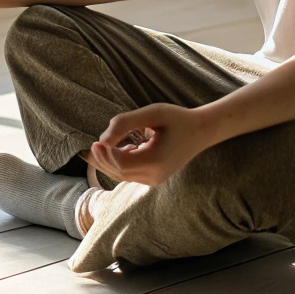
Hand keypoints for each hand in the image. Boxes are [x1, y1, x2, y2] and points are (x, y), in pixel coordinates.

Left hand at [86, 104, 208, 185]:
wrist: (201, 131)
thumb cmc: (177, 118)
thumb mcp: (153, 113)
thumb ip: (126, 123)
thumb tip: (102, 140)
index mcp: (157, 160)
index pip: (121, 163)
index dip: (105, 154)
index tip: (95, 142)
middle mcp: (155, 175)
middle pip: (118, 172)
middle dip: (103, 159)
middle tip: (93, 144)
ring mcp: (154, 180)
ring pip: (122, 175)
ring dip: (109, 161)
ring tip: (105, 145)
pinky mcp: (153, 179)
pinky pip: (129, 174)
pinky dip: (120, 163)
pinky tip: (126, 147)